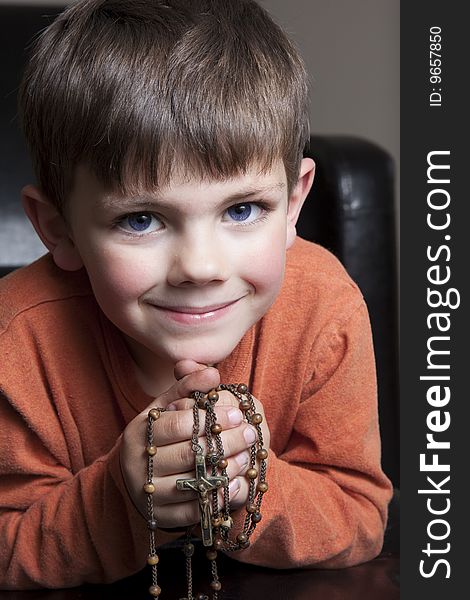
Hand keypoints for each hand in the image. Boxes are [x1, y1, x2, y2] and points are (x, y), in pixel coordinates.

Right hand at [119, 361, 263, 529]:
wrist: (135, 473)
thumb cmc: (159, 433)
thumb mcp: (167, 406)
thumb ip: (187, 387)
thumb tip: (213, 373)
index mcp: (139, 431)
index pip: (178, 424)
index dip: (211, 419)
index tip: (238, 414)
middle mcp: (138, 463)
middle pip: (188, 454)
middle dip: (225, 443)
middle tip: (251, 433)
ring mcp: (147, 493)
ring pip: (191, 483)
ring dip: (225, 470)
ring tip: (248, 456)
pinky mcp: (159, 517)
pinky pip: (192, 512)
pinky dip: (216, 499)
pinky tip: (235, 484)